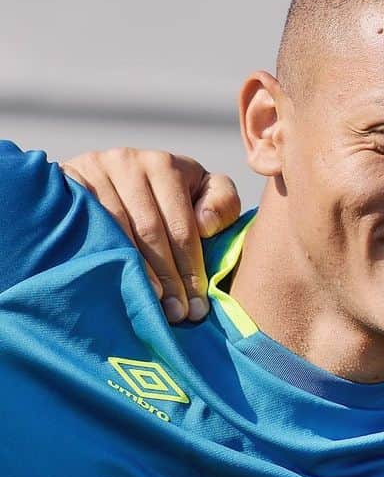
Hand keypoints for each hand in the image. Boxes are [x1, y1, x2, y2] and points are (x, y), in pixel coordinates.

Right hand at [62, 149, 240, 322]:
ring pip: (119, 233)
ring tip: (151, 306)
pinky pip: (89, 227)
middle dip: (168, 279)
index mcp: (167, 166)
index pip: (183, 228)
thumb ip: (222, 203)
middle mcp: (128, 162)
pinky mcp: (68, 181)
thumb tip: (205, 224)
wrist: (109, 177)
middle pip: (151, 233)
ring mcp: (94, 170)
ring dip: (137, 275)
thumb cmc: (171, 196)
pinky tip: (117, 284)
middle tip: (177, 314)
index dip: (192, 270)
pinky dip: (105, 259)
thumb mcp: (202, 192)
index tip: (199, 306)